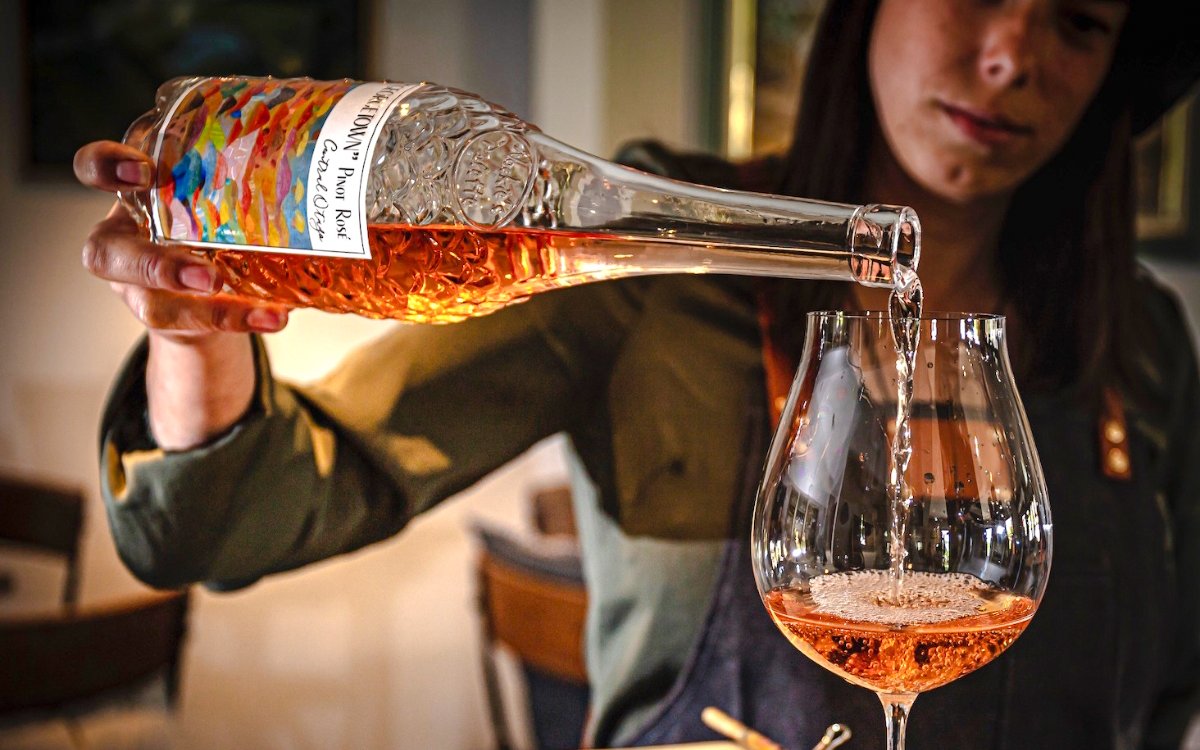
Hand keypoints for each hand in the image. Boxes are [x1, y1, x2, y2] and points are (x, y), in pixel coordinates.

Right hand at [74, 140, 289, 336]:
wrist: (209, 276)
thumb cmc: (211, 210)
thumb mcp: (217, 181)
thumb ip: (242, 163)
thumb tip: (315, 132)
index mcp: (131, 192)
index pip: (95, 169)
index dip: (107, 168)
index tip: (145, 172)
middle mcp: (125, 239)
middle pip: (106, 254)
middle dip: (153, 265)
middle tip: (206, 274)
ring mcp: (141, 286)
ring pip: (149, 302)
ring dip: (200, 306)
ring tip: (251, 309)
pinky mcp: (170, 316)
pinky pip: (196, 324)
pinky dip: (238, 319)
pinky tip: (275, 316)